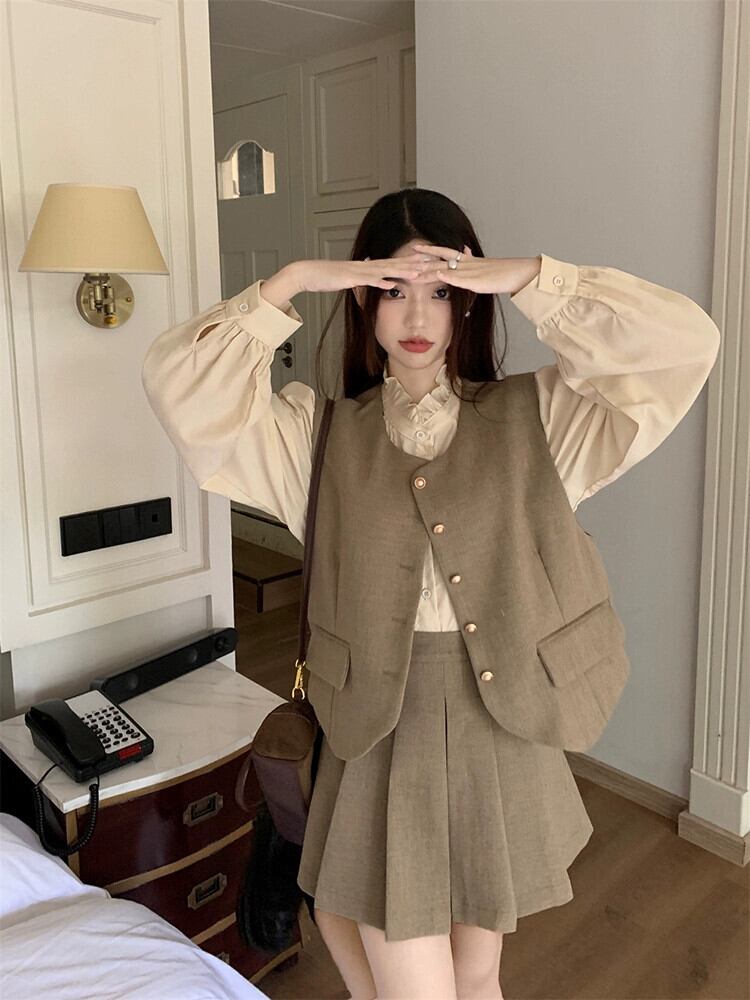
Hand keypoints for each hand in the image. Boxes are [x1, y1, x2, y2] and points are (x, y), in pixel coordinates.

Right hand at [296, 254, 431, 293]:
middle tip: (433, 264)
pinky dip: (380, 282)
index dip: (411, 263)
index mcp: (368, 267)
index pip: (394, 264)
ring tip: (419, 272)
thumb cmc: (326, 277)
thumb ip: (364, 279)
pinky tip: (391, 285)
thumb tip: (374, 277)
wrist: (307, 274)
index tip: (428, 264)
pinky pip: (367, 281)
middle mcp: (367, 266)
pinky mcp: (350, 278)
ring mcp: (359, 271)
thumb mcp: (350, 279)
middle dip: (414, 264)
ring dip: (402, 272)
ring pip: (385, 270)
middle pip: (395, 264)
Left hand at [409, 243, 540, 295]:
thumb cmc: (504, 273)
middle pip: (440, 260)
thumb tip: (465, 250)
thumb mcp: (484, 266)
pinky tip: (438, 275)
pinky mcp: (477, 281)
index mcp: (468, 261)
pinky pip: (460, 278)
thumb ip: (472, 260)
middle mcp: (467, 263)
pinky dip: (449, 276)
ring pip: (446, 269)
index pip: (444, 252)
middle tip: (404, 260)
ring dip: (429, 270)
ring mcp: (471, 272)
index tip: (414, 248)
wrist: (520, 273)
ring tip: (414, 271)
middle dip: (422, 261)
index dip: (429, 250)